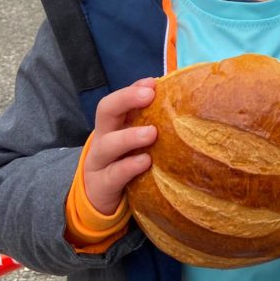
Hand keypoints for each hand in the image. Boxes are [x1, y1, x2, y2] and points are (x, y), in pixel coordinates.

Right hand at [83, 79, 156, 214]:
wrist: (100, 198)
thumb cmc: (125, 162)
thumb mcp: (134, 142)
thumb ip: (150, 124)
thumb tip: (180, 102)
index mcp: (112, 124)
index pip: (117, 100)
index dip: (132, 89)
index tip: (152, 83)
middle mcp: (103, 138)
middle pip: (105, 111)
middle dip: (126, 99)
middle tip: (148, 95)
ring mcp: (99, 162)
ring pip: (107, 145)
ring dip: (129, 137)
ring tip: (151, 133)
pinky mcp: (102, 185)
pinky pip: (113, 175)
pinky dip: (128, 167)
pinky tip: (145, 162)